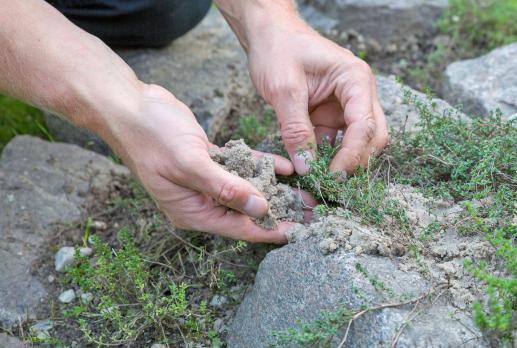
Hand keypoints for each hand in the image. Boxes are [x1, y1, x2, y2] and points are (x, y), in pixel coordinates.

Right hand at [104, 84, 313, 242]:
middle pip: (248, 211)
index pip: (240, 228)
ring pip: (247, 189)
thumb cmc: (152, 136)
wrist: (128, 105)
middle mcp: (201, 200)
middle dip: (280, 211)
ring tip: (307, 192)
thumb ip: (226, 188)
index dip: (272, 230)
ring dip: (275, 189)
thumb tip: (261, 209)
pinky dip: (261, 165)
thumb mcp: (190, 163)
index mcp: (192, 211)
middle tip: (313, 212)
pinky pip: (241, 167)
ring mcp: (205, 181)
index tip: (301, 232)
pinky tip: (285, 167)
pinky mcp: (209, 160)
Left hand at [246, 18, 388, 174]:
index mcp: (355, 79)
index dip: (352, 155)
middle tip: (331, 184)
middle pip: (373, 137)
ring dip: (343, 163)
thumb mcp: (284, 90)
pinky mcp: (332, 116)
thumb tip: (306, 168)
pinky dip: (327, 158)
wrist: (268, 35)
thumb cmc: (278, 51)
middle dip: (355, 162)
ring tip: (320, 182)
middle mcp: (359, 93)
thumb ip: (295, 129)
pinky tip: (311, 170)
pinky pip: (336, 143)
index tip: (333, 178)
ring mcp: (347, 106)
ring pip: (359, 143)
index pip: (365, 124)